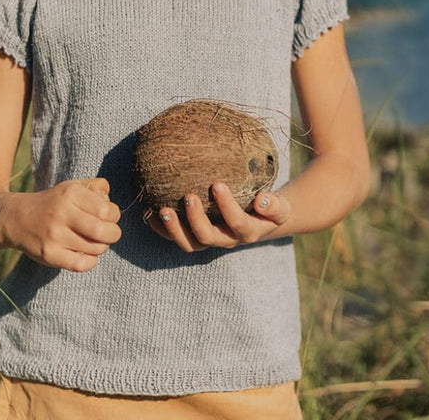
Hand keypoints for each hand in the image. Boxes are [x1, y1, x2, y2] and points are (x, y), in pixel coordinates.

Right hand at [0, 177, 120, 271]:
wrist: (17, 219)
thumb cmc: (53, 203)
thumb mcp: (72, 186)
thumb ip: (95, 186)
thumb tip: (110, 198)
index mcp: (70, 194)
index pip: (107, 210)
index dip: (114, 215)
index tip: (109, 217)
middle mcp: (61, 213)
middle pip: (103, 231)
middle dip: (113, 234)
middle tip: (109, 233)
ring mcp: (54, 236)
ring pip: (95, 248)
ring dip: (102, 247)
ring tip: (95, 242)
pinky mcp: (49, 255)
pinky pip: (81, 265)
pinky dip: (91, 262)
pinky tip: (87, 254)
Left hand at [146, 182, 290, 251]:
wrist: (262, 221)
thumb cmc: (269, 209)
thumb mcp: (279, 207)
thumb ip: (275, 205)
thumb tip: (263, 198)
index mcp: (248, 231)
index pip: (237, 223)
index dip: (226, 207)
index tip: (217, 184)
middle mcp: (227, 240)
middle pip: (208, 238)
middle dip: (196, 220)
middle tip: (188, 197)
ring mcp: (210, 240)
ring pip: (189, 243)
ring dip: (173, 229)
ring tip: (162, 210)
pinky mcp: (196, 237)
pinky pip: (177, 237)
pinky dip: (161, 228)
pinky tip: (148, 211)